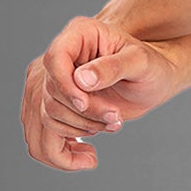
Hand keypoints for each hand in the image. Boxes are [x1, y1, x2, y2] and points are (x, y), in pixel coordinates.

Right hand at [21, 14, 183, 172]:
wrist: (150, 81)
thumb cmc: (150, 65)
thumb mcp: (140, 62)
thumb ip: (113, 67)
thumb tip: (81, 80)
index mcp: (78, 35)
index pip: (55, 60)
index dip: (65, 87)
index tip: (85, 104)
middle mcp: (59, 57)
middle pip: (50, 94)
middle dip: (83, 115)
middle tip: (116, 119)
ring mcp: (50, 82)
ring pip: (44, 119)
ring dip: (79, 132)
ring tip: (111, 127)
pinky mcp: (51, 106)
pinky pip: (41, 136)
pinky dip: (61, 153)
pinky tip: (87, 156)